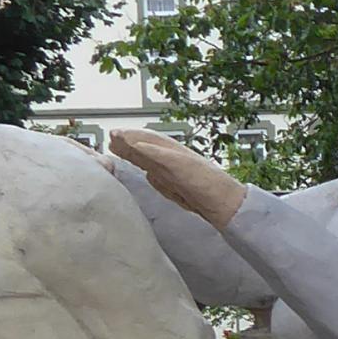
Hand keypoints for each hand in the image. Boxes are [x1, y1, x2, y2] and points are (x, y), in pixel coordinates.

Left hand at [109, 129, 249, 226]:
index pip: (148, 153)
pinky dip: (152, 150)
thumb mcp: (178, 190)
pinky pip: (166, 155)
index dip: (129, 148)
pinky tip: (138, 146)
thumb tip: (148, 174)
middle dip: (128, 140)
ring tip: (119, 135)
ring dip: (135, 139)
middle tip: (110, 134)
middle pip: (148, 145)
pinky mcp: (186, 165)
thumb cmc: (205, 198)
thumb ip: (163, 181)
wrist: (226, 204)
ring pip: (155, 145)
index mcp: (171, 165)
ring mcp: (181, 159)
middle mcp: (175, 158)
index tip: (113, 145)